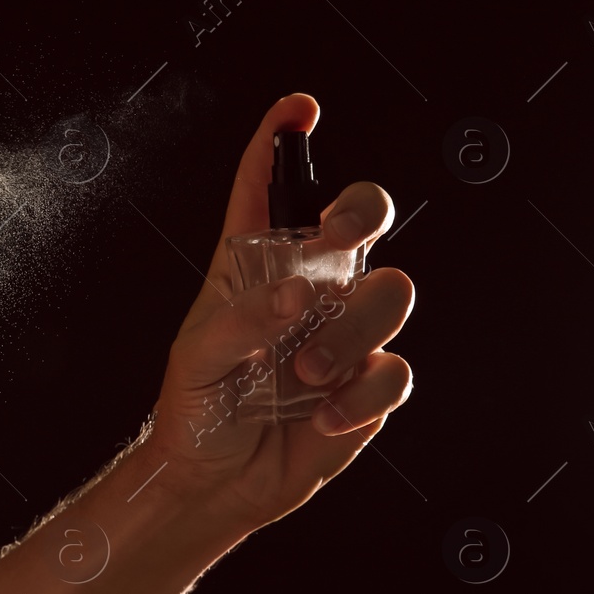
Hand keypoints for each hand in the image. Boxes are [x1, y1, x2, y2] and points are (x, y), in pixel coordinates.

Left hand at [145, 94, 414, 533]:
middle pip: (365, 217)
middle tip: (338, 236)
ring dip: (349, 331)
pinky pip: (396, 369)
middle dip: (362, 210)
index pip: (270, 188)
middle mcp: (310, 287)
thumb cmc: (197, 409)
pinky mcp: (369, 385)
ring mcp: (346, 333)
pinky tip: (326, 415)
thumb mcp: (197, 357)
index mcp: (255, 266)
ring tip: (304, 375)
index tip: (299, 111)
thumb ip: (242, 318)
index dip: (283, 141)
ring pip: (390, 292)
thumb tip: (301, 294)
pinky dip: (364, 393)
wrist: (217, 482)